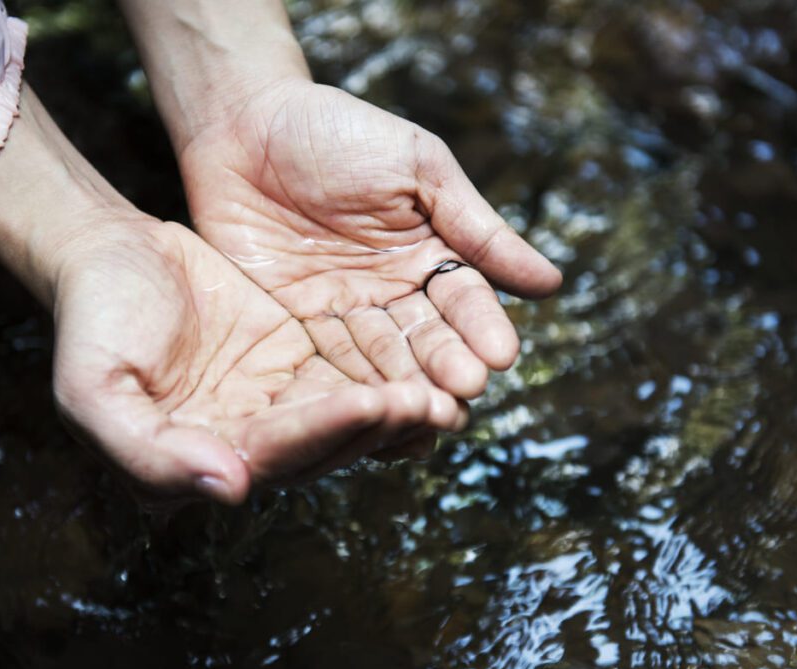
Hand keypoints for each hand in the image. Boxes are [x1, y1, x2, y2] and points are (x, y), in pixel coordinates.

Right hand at [50, 217, 466, 502]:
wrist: (110, 254)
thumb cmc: (92, 320)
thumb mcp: (92, 390)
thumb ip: (148, 453)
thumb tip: (232, 489)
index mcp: (195, 463)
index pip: (270, 456)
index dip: (321, 432)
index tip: (370, 402)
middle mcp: (241, 445)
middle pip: (320, 447)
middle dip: (374, 427)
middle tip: (429, 403)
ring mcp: (272, 405)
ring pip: (343, 419)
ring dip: (393, 411)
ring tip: (444, 394)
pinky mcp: (296, 363)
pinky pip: (347, 374)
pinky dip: (386, 376)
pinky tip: (428, 369)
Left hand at [178, 78, 561, 399]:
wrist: (245, 122)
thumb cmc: (339, 131)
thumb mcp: (418, 168)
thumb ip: (476, 227)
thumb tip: (551, 283)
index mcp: (429, 256)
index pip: (463, 300)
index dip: (481, 327)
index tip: (500, 355)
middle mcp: (392, 295)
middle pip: (425, 341)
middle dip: (445, 367)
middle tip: (464, 392)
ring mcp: (342, 315)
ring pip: (380, 363)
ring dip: (402, 390)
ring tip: (425, 416)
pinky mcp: (292, 328)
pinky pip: (323, 365)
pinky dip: (346, 392)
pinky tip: (367, 418)